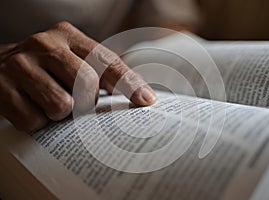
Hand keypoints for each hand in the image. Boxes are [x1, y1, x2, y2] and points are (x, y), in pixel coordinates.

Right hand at [0, 21, 155, 131]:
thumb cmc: (47, 69)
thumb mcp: (73, 60)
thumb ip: (102, 72)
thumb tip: (141, 97)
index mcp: (68, 36)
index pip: (106, 61)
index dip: (129, 83)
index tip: (146, 101)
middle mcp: (44, 44)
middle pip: (86, 84)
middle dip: (85, 101)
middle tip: (74, 100)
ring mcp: (19, 64)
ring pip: (61, 105)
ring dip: (59, 113)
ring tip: (49, 103)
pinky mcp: (0, 87)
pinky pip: (33, 120)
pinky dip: (36, 122)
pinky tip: (29, 108)